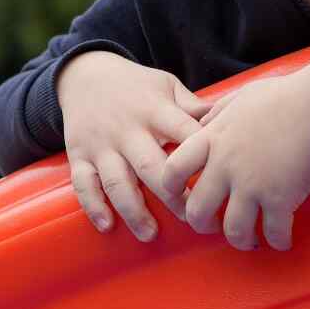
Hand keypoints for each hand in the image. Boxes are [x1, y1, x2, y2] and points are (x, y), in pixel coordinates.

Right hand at [57, 50, 209, 241]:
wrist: (85, 74)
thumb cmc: (137, 86)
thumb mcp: (167, 86)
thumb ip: (194, 107)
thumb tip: (230, 122)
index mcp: (154, 110)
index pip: (183, 134)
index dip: (201, 158)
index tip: (220, 181)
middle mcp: (127, 129)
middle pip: (150, 166)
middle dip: (172, 196)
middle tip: (194, 219)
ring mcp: (101, 144)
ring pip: (116, 181)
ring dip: (134, 210)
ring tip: (150, 234)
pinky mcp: (80, 155)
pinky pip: (84, 184)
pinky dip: (94, 206)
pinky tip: (108, 226)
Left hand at [159, 61, 309, 250]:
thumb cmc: (286, 95)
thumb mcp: (241, 96)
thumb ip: (218, 112)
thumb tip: (205, 121)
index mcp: (214, 139)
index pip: (174, 169)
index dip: (171, 188)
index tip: (180, 196)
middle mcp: (227, 166)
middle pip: (198, 210)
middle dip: (203, 225)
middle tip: (214, 226)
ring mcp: (253, 185)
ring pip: (234, 230)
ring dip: (241, 240)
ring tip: (251, 240)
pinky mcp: (281, 198)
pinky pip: (273, 232)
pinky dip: (278, 241)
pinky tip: (283, 241)